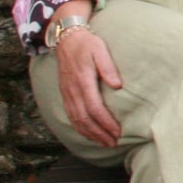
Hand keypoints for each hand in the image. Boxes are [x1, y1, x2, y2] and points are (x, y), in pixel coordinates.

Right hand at [56, 26, 124, 148]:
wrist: (67, 39)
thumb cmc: (87, 44)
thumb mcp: (100, 50)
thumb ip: (108, 68)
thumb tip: (117, 85)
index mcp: (83, 81)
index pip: (94, 108)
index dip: (106, 122)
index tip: (117, 132)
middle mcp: (73, 90)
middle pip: (85, 118)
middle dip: (99, 133)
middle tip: (112, 143)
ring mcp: (67, 93)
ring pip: (76, 119)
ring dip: (89, 134)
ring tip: (103, 143)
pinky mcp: (65, 94)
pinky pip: (70, 115)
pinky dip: (79, 127)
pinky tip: (88, 134)